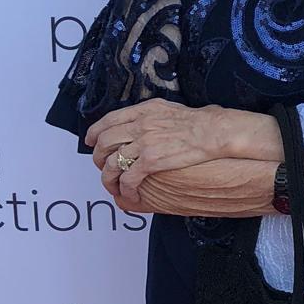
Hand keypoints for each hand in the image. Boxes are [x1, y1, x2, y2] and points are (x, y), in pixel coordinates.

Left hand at [85, 102, 279, 203]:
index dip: (95, 131)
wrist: (213, 132)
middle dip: (98, 156)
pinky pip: (128, 178)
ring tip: (112, 184)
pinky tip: (130, 194)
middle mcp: (139, 125)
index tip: (90, 140)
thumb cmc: (200, 122)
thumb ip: (152, 114)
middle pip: (105, 141)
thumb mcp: (170, 109)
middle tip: (100, 164)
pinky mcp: (151, 161)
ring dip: (108, 176)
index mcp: (144, 111)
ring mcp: (144, 143)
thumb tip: (146, 119)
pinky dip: (125, 189)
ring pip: (112, 162)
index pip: (109, 120)